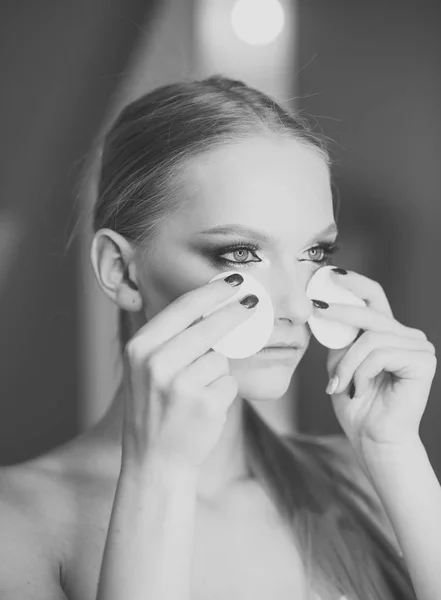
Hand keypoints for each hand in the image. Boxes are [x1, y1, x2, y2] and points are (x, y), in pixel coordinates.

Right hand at [120, 275, 257, 471]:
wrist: (154, 461)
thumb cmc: (155, 410)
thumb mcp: (148, 369)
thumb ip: (172, 339)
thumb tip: (213, 305)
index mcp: (140, 348)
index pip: (183, 308)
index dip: (212, 292)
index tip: (235, 282)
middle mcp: (156, 363)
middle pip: (210, 326)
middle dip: (236, 313)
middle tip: (254, 304)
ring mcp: (180, 384)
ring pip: (221, 358)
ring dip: (218, 372)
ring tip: (196, 393)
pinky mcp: (204, 404)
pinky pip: (228, 383)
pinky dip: (223, 393)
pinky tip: (204, 409)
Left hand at [317, 269, 436, 453]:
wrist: (371, 438)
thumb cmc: (355, 403)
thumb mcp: (340, 360)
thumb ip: (338, 335)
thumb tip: (322, 305)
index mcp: (388, 332)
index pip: (373, 296)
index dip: (353, 282)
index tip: (328, 273)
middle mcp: (406, 335)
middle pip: (369, 312)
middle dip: (338, 312)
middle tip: (314, 309)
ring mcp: (418, 346)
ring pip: (370, 337)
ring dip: (347, 363)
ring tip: (338, 385)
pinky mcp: (423, 361)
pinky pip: (380, 353)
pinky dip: (360, 373)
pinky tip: (358, 390)